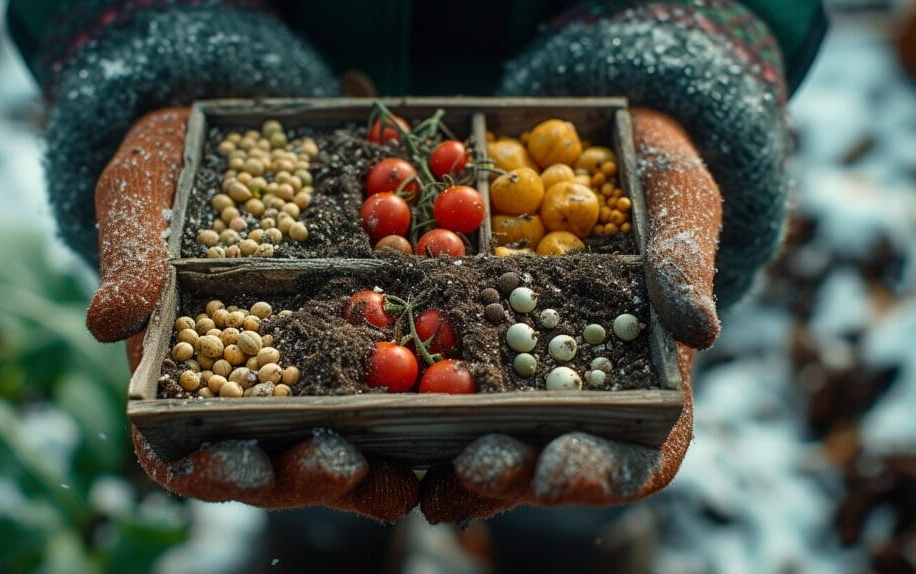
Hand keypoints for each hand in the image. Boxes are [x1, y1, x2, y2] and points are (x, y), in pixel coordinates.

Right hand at [94, 109, 418, 520]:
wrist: (233, 137)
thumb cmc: (166, 175)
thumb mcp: (138, 203)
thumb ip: (132, 261)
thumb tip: (111, 322)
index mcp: (179, 376)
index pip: (185, 454)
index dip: (215, 471)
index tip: (248, 466)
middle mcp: (247, 389)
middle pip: (273, 462)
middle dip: (308, 475)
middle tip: (344, 467)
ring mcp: (305, 373)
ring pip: (335, 442)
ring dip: (370, 466)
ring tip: (407, 470)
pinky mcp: (358, 343)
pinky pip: (385, 385)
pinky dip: (410, 403)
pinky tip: (447, 402)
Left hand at [420, 108, 720, 523]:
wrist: (596, 147)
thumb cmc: (654, 185)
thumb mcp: (679, 208)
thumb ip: (682, 267)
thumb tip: (700, 331)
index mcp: (644, 388)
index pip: (633, 460)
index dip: (595, 473)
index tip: (557, 469)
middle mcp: (573, 396)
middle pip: (543, 463)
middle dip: (509, 474)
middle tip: (474, 466)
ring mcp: (515, 376)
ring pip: (481, 440)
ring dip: (446, 460)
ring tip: (412, 465)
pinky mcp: (466, 343)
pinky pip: (435, 382)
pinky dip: (408, 399)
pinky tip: (370, 404)